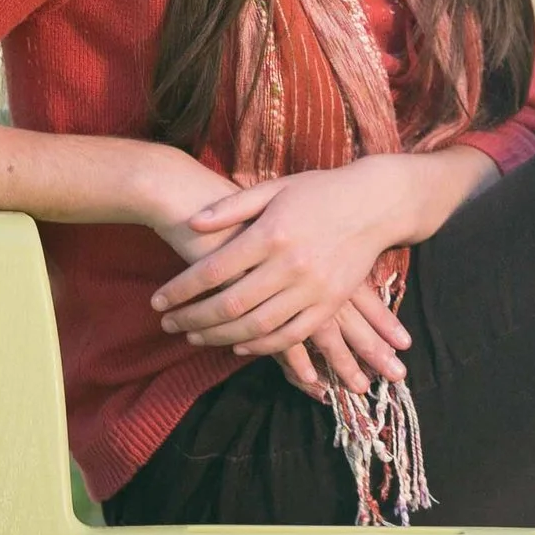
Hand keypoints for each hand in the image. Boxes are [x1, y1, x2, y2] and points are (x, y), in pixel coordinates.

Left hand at [150, 157, 441, 384]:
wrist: (377, 203)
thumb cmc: (320, 190)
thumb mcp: (275, 188)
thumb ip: (232, 206)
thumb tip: (193, 222)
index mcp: (272, 233)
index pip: (214, 270)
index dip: (181, 290)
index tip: (157, 301)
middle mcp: (292, 264)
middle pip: (230, 304)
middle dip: (193, 319)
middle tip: (168, 324)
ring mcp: (314, 288)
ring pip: (257, 326)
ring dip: (220, 337)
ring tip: (194, 338)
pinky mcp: (331, 302)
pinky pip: (292, 335)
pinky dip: (262, 346)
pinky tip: (238, 346)